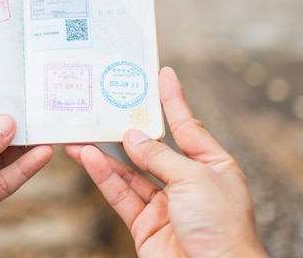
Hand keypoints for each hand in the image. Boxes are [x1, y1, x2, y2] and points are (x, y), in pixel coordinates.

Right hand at [66, 67, 269, 257]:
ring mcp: (166, 205)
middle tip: (107, 107)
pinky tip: (87, 158)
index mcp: (213, 167)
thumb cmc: (221, 227)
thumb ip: (159, 156)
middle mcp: (188, 183)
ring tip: (81, 134)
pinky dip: (103, 176)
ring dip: (105, 154)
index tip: (163, 74)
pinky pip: (121, 194)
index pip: (187, 126)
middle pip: (152, 148)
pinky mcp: (145, 224)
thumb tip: (132, 137)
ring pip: (130, 172)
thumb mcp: (194, 179)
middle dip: (129, 129)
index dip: (174, 100)